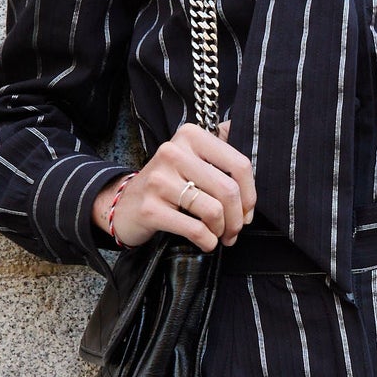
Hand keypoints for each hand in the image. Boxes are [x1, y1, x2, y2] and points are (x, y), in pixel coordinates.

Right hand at [91, 119, 255, 251]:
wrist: (125, 204)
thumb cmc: (169, 183)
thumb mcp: (192, 156)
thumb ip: (220, 146)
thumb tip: (247, 136)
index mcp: (190, 135)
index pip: (239, 164)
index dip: (250, 194)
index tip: (247, 210)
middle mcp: (173, 152)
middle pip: (227, 190)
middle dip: (238, 218)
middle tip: (235, 230)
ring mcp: (159, 180)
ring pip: (213, 210)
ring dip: (223, 230)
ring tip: (219, 235)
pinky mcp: (150, 208)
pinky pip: (195, 229)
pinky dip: (207, 241)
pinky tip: (206, 242)